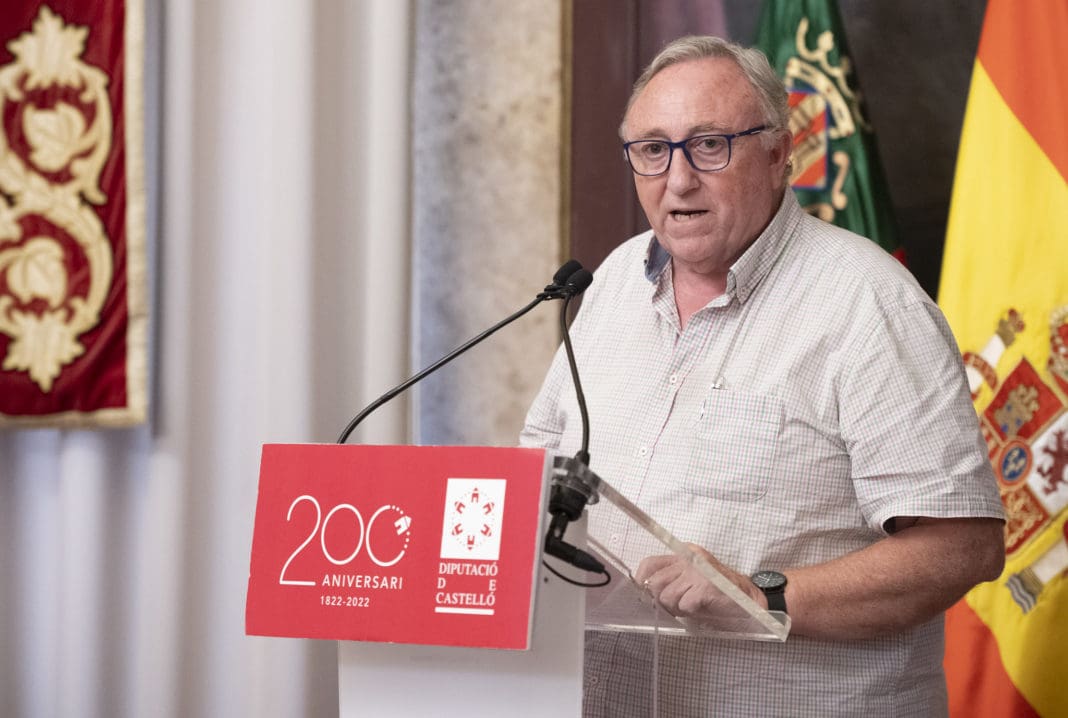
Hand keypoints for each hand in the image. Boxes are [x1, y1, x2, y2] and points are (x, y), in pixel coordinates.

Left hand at [634, 543, 764, 620]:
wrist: (751, 601)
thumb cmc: (719, 594)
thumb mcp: (692, 580)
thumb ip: (671, 581)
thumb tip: (646, 592)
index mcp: (685, 553)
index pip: (649, 564)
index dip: (642, 582)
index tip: (644, 596)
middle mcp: (690, 558)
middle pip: (655, 583)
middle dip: (662, 600)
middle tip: (677, 606)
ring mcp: (698, 571)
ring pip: (667, 596)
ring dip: (676, 608)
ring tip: (691, 606)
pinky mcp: (706, 586)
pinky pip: (684, 604)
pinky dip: (690, 611)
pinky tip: (701, 607)